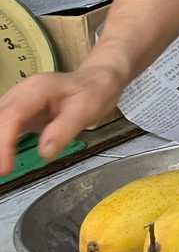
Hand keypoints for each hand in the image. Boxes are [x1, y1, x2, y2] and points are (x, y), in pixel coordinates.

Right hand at [0, 66, 124, 174]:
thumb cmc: (93, 93)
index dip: (3, 143)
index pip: (12, 116)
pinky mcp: (19, 110)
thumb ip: (65, 131)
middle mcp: (22, 92)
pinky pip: (3, 124)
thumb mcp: (86, 111)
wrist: (96, 81)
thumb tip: (45, 152)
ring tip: (3, 166)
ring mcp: (18, 99)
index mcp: (38, 89)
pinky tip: (4, 156)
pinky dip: (2, 141)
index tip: (6, 167)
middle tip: (3, 171)